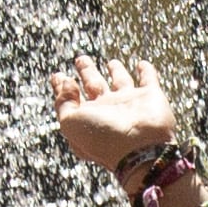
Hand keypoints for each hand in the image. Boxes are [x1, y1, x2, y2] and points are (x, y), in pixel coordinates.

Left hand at [48, 56, 179, 174]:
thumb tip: (66, 82)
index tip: (57, 76)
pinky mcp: (150, 97)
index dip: (63, 88)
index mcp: (88, 118)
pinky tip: (142, 64)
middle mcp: (108, 111)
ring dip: (116, 71)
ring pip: (121, 82)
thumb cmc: (103, 139)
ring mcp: (130, 103)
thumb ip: (63, 102)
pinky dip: (146, 71)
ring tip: (111, 62)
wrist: (141, 147)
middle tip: (81, 60)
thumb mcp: (71, 123)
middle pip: (95, 86)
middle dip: (87, 73)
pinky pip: (148, 80)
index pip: (72, 100)